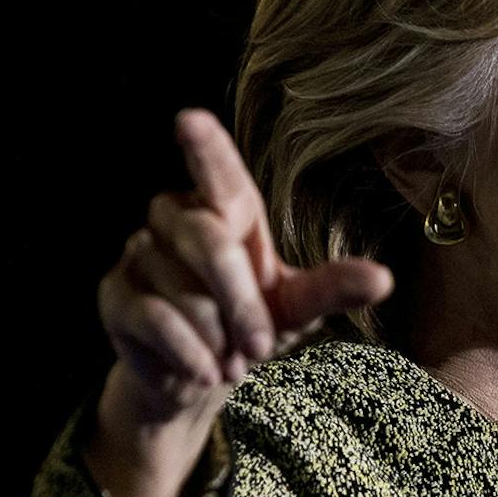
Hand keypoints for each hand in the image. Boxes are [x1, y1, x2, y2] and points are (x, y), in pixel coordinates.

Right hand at [86, 108, 391, 496]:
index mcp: (226, 209)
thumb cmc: (251, 326)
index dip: (205, 147)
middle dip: (239, 302)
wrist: (201, 378)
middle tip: (260, 348)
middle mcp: (177, 218)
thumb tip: (383, 278)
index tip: (188, 118)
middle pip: (209, 242)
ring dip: (215, 337)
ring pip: (181, 291)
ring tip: (230, 359)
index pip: (219, 172)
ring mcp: (139, 253)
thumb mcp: (298, 308)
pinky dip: (187, 353)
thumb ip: (334, 288)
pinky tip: (204, 372)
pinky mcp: (114, 295)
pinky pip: (153, 318)